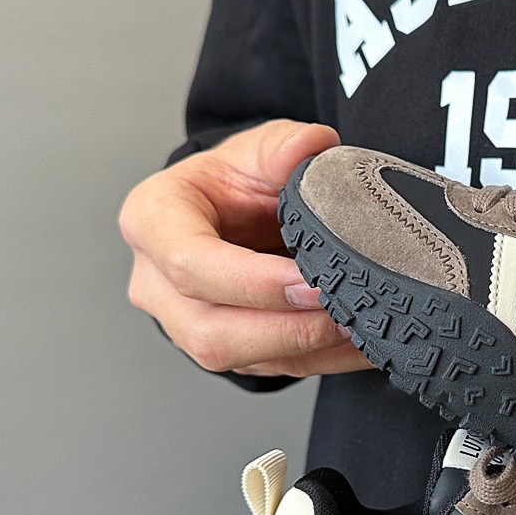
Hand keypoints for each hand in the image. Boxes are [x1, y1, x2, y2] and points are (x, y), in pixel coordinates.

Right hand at [121, 119, 370, 376]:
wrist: (235, 211)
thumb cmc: (234, 182)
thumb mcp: (257, 150)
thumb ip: (282, 146)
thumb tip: (309, 146)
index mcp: (154, 221)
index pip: (192, 265)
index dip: (255, 282)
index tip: (312, 281)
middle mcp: (157, 283)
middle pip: (210, 330)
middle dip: (287, 329)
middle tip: (346, 312)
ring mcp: (186, 324)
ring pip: (240, 360)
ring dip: (308, 350)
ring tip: (361, 329)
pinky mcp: (226, 350)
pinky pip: (273, 369)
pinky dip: (323, 359)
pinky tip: (361, 344)